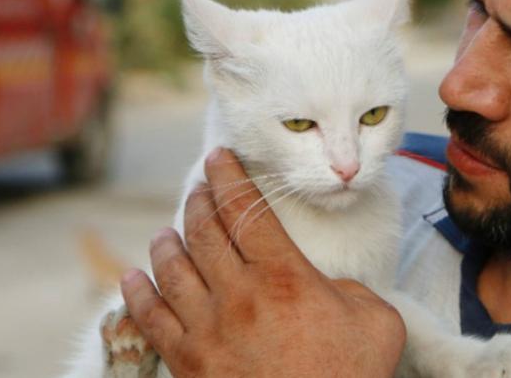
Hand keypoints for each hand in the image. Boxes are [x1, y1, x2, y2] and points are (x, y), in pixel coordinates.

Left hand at [120, 147, 405, 376]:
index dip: (231, 177)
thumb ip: (351, 287)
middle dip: (199, 200)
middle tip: (199, 187)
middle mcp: (240, 296)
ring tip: (168, 230)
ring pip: (172, 269)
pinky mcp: (190, 363)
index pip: (249, 210)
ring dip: (167, 241)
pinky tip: (133, 278)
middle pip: (205, 231)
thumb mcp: (377, 320)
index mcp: (286, 277)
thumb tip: (328, 286)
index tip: (220, 156)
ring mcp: (208, 330)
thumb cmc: (351, 376)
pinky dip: (137, 293)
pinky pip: (150, 319)